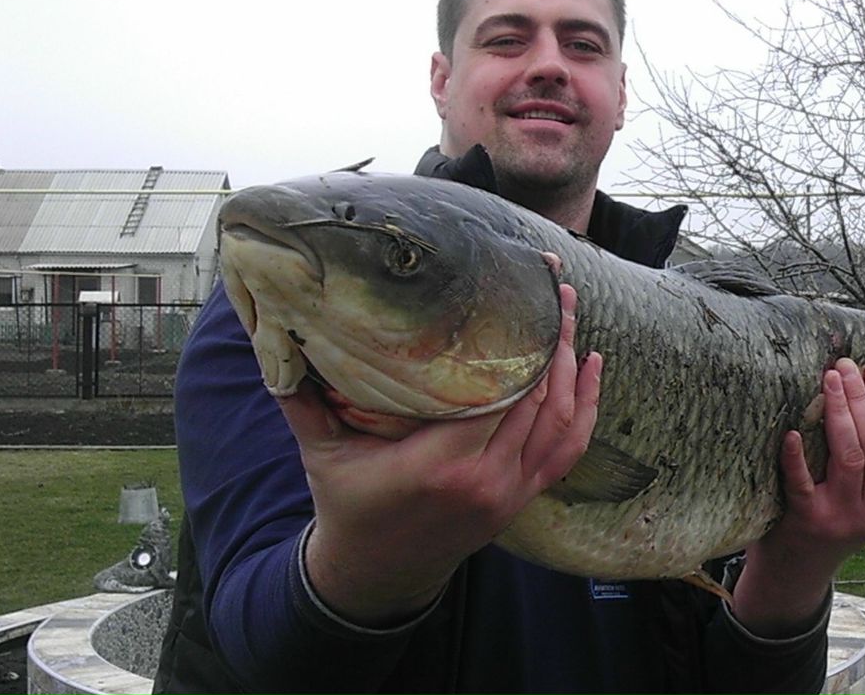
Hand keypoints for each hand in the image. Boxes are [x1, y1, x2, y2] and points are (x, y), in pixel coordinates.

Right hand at [282, 284, 602, 626]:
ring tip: (569, 313)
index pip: (496, 392)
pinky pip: (568, 448)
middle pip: (537, 397)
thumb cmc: (347, 507)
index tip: (521, 295)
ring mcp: (510, 492)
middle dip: (550, 338)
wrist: (376, 574)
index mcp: (440, 464)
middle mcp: (486, 478)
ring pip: (560, 419)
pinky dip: (586, 406)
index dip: (516, 342)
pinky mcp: (522, 498)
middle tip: (553, 288)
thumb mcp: (319, 451)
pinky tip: (590, 366)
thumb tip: (273, 333)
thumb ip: (301, 395)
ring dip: (570, 365)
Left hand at [730, 358, 864, 636]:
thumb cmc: (832, 519)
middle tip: (842, 367)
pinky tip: (791, 431)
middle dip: (861, 399)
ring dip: (839, 413)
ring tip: (827, 381)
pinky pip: (801, 484)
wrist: (797, 571)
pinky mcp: (806, 522)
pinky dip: (796, 456)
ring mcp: (841, 517)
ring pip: (849, 457)